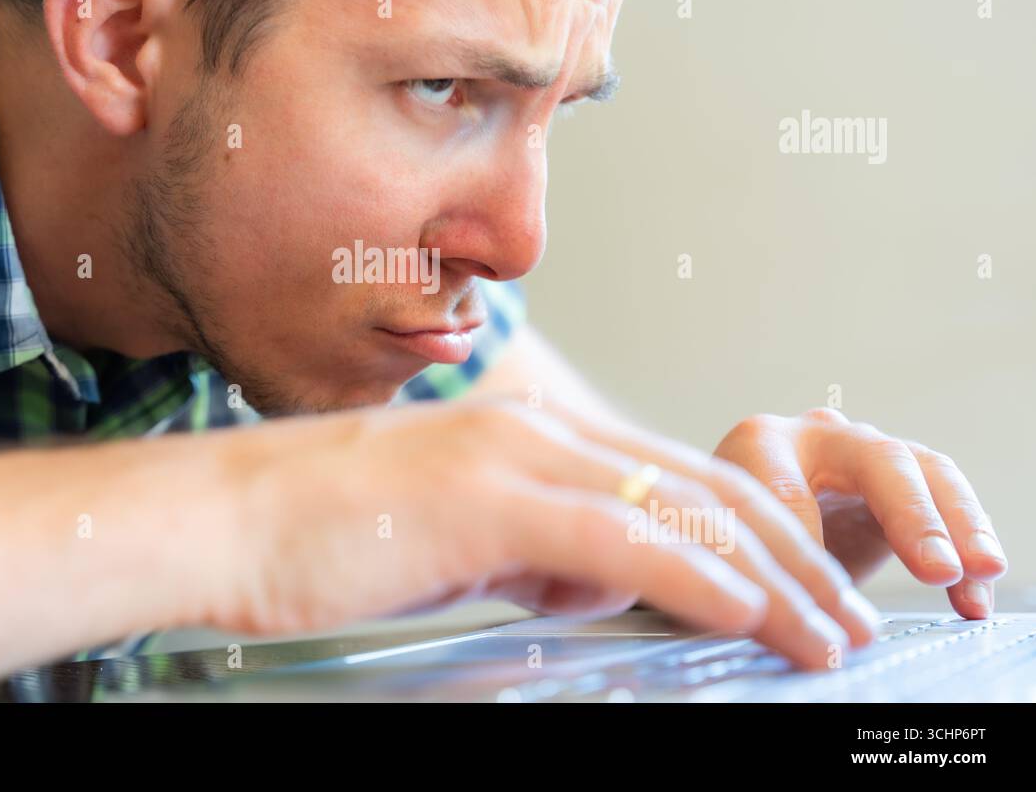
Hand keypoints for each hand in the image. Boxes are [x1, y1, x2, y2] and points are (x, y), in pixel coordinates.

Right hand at [207, 397, 884, 669]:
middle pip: (701, 484)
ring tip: (822, 632)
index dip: (755, 533)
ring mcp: (513, 459)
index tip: (802, 588)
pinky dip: (695, 578)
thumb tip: (594, 583)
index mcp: (529, 436)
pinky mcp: (486, 501)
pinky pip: (617, 540)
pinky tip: (746, 614)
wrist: (222, 517)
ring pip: (677, 510)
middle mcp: (536, 432)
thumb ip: (531, 551)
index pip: (674, 476)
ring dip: (768, 577)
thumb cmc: (319, 531)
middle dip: (791, 556)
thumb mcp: (452, 542)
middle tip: (843, 614)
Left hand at [713, 408, 1006, 617]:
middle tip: (935, 568)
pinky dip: (967, 550)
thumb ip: (743, 563)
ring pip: (926, 473)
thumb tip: (784, 613)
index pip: (785, 490)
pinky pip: (948, 506)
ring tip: (979, 571)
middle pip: (877, 461)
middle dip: (910, 516)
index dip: (808, 544)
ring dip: (958, 526)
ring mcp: (866, 452)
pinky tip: (973, 597)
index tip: (821, 600)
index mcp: (757, 443)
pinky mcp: (903, 484)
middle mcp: (817, 436)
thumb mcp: (719, 547)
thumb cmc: (722, 534)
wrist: (737, 525)